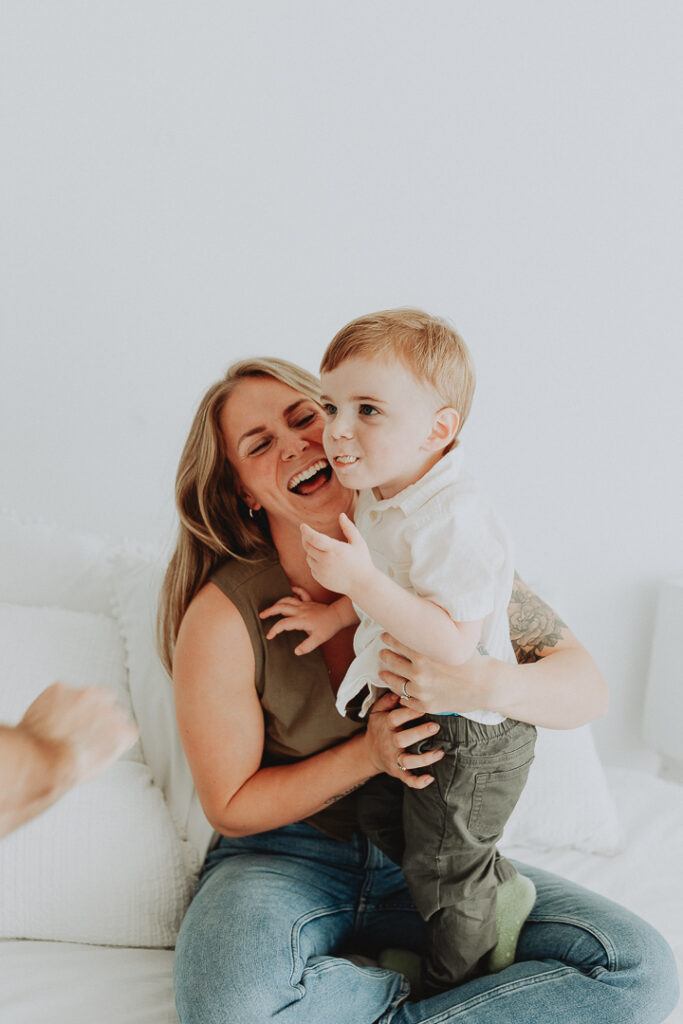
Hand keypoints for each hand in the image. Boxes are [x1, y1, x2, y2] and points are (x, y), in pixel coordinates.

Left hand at [19, 682, 138, 786]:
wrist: (36, 760)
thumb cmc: (62, 770)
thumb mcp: (97, 768)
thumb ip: (112, 749)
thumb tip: (111, 744)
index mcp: (120, 729)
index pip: (126, 729)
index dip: (113, 736)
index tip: (104, 740)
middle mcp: (108, 707)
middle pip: (110, 708)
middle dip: (99, 718)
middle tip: (83, 732)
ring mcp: (84, 694)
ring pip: (90, 695)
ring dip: (82, 706)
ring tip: (66, 725)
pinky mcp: (61, 688)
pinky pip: (63, 692)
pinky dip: (59, 702)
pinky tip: (51, 718)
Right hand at [260, 586, 342, 654]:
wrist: (338, 616)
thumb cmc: (328, 627)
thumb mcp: (318, 640)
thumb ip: (306, 646)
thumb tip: (296, 652)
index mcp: (301, 620)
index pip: (283, 624)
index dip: (274, 630)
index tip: (269, 636)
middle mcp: (300, 610)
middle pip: (281, 607)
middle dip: (270, 611)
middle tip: (261, 615)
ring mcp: (305, 604)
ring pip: (287, 599)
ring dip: (278, 602)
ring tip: (271, 607)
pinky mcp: (309, 601)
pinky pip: (301, 592)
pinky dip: (295, 590)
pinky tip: (290, 589)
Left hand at [300, 513, 374, 597]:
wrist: (362, 584)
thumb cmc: (362, 562)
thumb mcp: (359, 542)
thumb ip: (349, 528)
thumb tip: (341, 515)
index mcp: (335, 549)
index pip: (314, 538)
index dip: (306, 531)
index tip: (303, 526)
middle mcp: (325, 561)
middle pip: (308, 546)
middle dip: (306, 538)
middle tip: (307, 533)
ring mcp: (322, 571)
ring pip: (308, 557)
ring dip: (311, 551)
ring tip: (321, 549)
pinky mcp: (320, 579)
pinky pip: (312, 567)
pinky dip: (315, 562)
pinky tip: (325, 561)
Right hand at [363, 691, 443, 788]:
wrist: (369, 752)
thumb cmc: (379, 727)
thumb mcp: (378, 711)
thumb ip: (387, 700)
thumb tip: (398, 690)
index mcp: (386, 725)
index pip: (396, 717)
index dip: (410, 712)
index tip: (424, 706)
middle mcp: (389, 742)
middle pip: (402, 739)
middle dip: (419, 733)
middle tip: (435, 727)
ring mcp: (393, 758)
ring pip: (407, 761)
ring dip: (424, 759)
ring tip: (440, 752)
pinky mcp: (397, 771)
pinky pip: (407, 779)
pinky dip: (418, 781)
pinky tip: (430, 778)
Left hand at [378, 633, 493, 714]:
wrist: (487, 685)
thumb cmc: (473, 660)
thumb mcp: (452, 642)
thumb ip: (434, 635)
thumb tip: (425, 619)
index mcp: (423, 653)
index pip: (397, 642)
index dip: (389, 638)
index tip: (385, 636)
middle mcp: (418, 672)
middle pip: (393, 662)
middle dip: (386, 656)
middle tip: (381, 653)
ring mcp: (421, 690)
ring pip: (396, 683)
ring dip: (387, 677)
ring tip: (382, 673)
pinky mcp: (426, 705)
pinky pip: (407, 701)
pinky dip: (402, 697)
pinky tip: (399, 694)